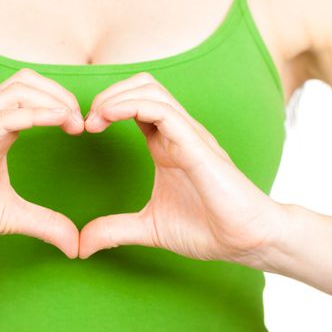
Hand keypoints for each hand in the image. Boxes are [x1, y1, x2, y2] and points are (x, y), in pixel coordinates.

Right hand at [0, 68, 83, 257]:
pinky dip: (34, 114)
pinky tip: (57, 121)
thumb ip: (44, 223)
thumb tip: (74, 244)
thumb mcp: (10, 215)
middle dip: (61, 95)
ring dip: (52, 100)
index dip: (61, 104)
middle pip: (27, 82)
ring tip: (73, 122)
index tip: (81, 128)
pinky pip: (2, 117)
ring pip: (17, 90)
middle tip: (81, 122)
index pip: (32, 95)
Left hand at [79, 72, 285, 265]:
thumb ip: (115, 230)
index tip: (86, 129)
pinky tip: (109, 118)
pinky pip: (163, 111)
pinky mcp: (197, 145)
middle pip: (141, 86)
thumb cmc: (208, 228)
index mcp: (165, 145)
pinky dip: (130, 106)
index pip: (135, 104)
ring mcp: (188, 135)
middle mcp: (176, 133)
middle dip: (107, 94)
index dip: (106, 107)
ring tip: (96, 119)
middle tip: (87, 121)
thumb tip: (83, 245)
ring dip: (115, 96)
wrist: (248, 242)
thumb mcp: (149, 228)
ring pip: (150, 89)